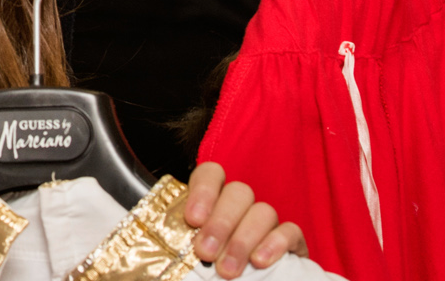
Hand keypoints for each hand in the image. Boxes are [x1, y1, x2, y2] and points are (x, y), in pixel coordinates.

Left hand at [184, 163, 305, 276]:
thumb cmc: (205, 271)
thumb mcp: (185, 258)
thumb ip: (175, 248)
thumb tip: (150, 257)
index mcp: (214, 201)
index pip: (211, 174)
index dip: (203, 191)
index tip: (193, 220)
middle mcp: (242, 206)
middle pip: (238, 193)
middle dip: (220, 223)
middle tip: (204, 253)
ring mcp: (268, 222)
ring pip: (263, 211)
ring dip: (242, 240)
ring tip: (227, 270)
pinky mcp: (293, 243)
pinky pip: (291, 231)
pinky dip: (276, 243)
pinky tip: (260, 262)